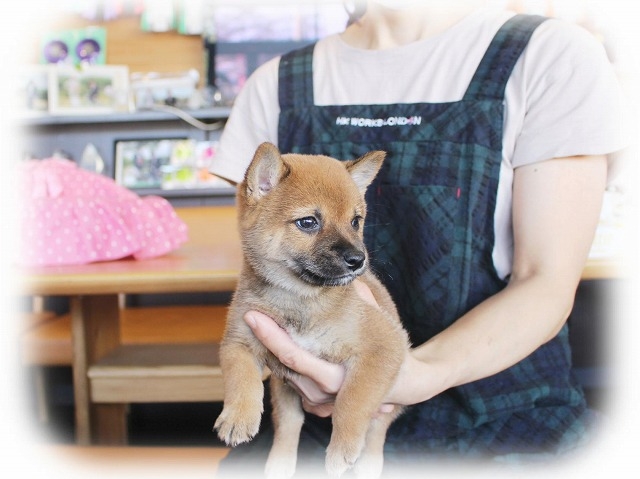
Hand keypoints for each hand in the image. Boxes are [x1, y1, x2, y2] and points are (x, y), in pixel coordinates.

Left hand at [243, 280, 378, 416]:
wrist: (401, 385)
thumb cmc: (391, 351)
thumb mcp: (380, 326)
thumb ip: (366, 304)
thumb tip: (354, 281)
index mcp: (338, 377)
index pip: (294, 357)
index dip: (270, 337)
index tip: (251, 317)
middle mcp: (325, 394)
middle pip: (284, 367)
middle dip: (268, 341)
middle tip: (251, 316)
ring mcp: (319, 404)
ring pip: (285, 376)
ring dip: (275, 353)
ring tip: (263, 325)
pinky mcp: (315, 407)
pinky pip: (292, 385)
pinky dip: (285, 367)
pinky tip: (280, 349)